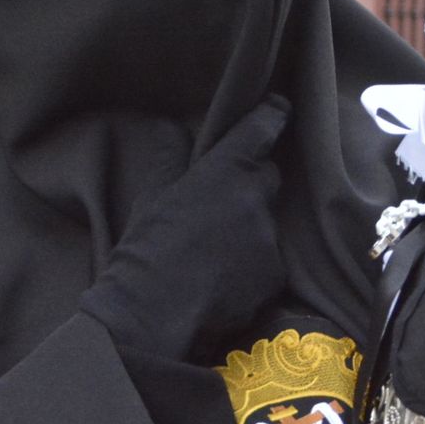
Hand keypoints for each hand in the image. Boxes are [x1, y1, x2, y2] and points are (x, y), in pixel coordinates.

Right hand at [80, 95, 289, 360]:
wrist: (154, 316)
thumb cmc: (144, 252)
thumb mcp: (150, 201)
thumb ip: (167, 161)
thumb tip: (168, 128)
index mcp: (224, 170)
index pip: (261, 129)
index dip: (272, 116)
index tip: (280, 107)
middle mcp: (255, 197)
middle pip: (269, 178)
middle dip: (254, 183)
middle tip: (227, 200)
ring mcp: (269, 237)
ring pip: (267, 224)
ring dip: (250, 230)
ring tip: (216, 253)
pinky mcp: (276, 274)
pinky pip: (269, 263)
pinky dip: (254, 268)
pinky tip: (226, 281)